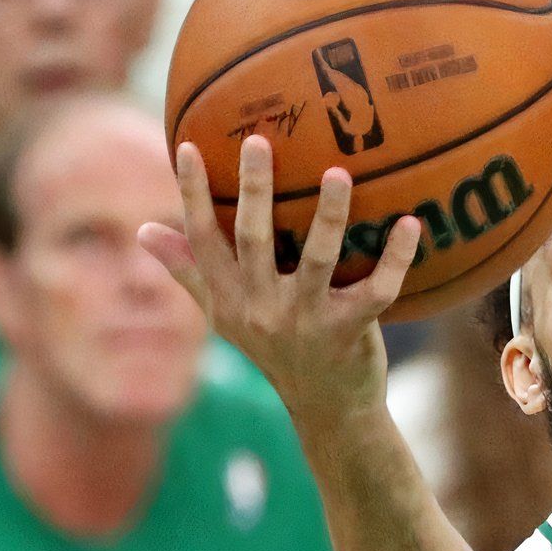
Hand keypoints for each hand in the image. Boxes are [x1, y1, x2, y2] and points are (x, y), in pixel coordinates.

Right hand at [138, 133, 423, 420]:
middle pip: (253, 239)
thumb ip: (188, 272)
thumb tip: (142, 230)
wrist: (327, 409)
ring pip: (316, 258)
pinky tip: (410, 223)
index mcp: (230, 296)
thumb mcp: (225, 316)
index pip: (202, 239)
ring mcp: (307, 319)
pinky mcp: (350, 330)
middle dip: (254, 189)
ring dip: (329, 214)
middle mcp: (263, 306)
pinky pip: (378, 289)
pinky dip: (396, 257)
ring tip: (338, 172)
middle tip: (258, 141)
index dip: (191, 193)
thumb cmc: (274, 350)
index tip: (187, 146)